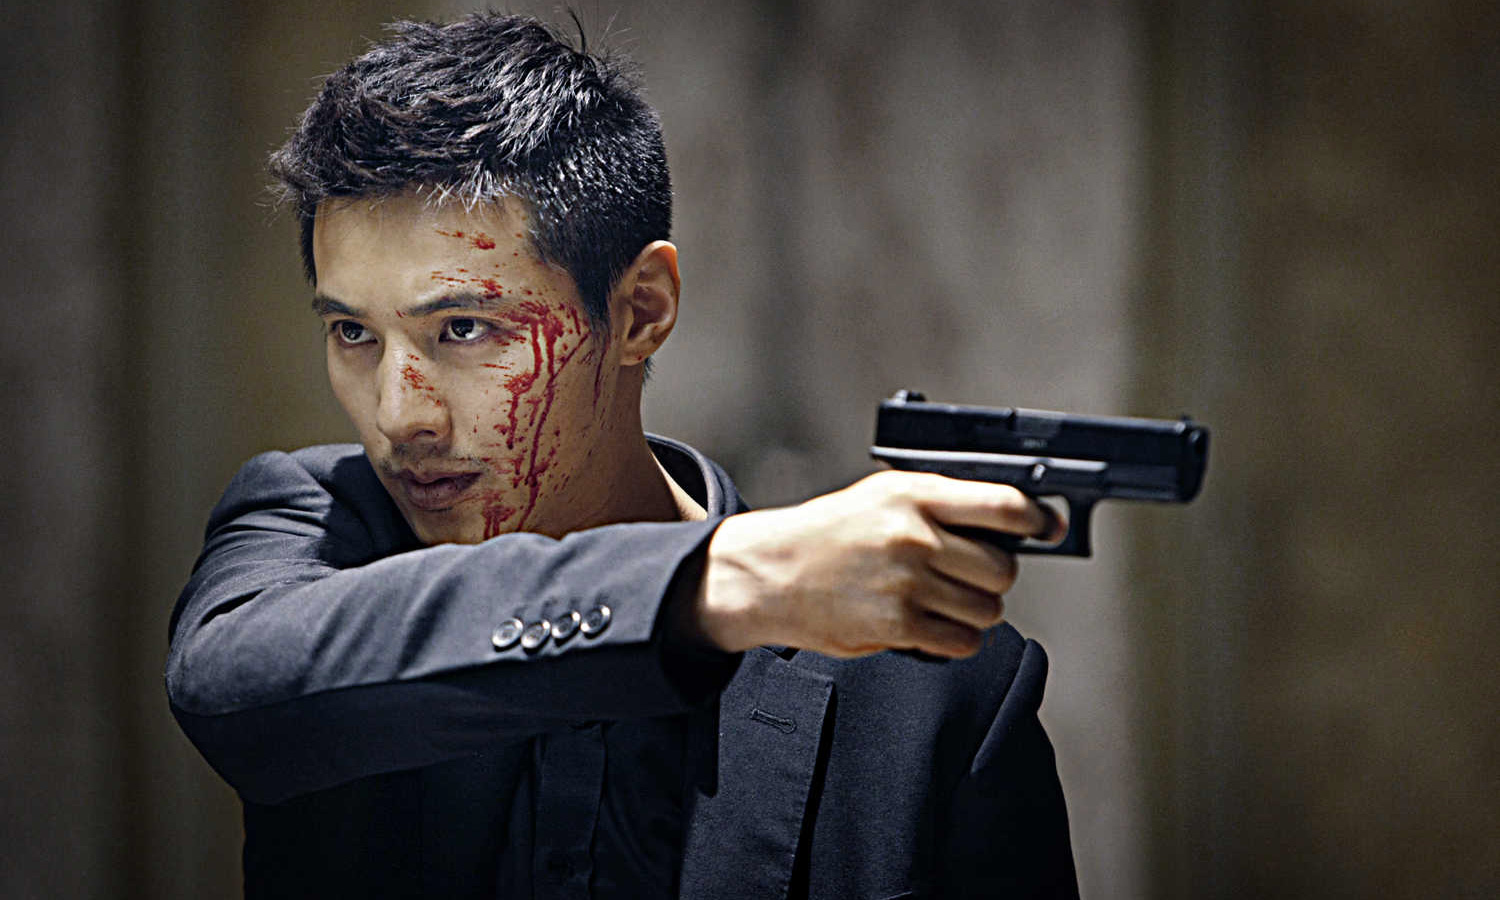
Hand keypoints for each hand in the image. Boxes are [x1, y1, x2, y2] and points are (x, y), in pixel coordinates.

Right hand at [687, 471, 1064, 658]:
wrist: (771, 572)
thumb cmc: (833, 533)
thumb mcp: (885, 496)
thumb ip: (945, 503)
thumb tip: (1016, 522)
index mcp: (914, 495)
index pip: (1004, 506)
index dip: (1036, 520)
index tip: (1047, 527)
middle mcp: (914, 537)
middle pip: (1002, 568)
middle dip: (993, 575)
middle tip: (967, 572)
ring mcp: (907, 583)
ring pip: (988, 609)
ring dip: (975, 610)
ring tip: (942, 598)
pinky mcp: (897, 626)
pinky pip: (961, 641)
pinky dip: (954, 638)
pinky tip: (931, 623)